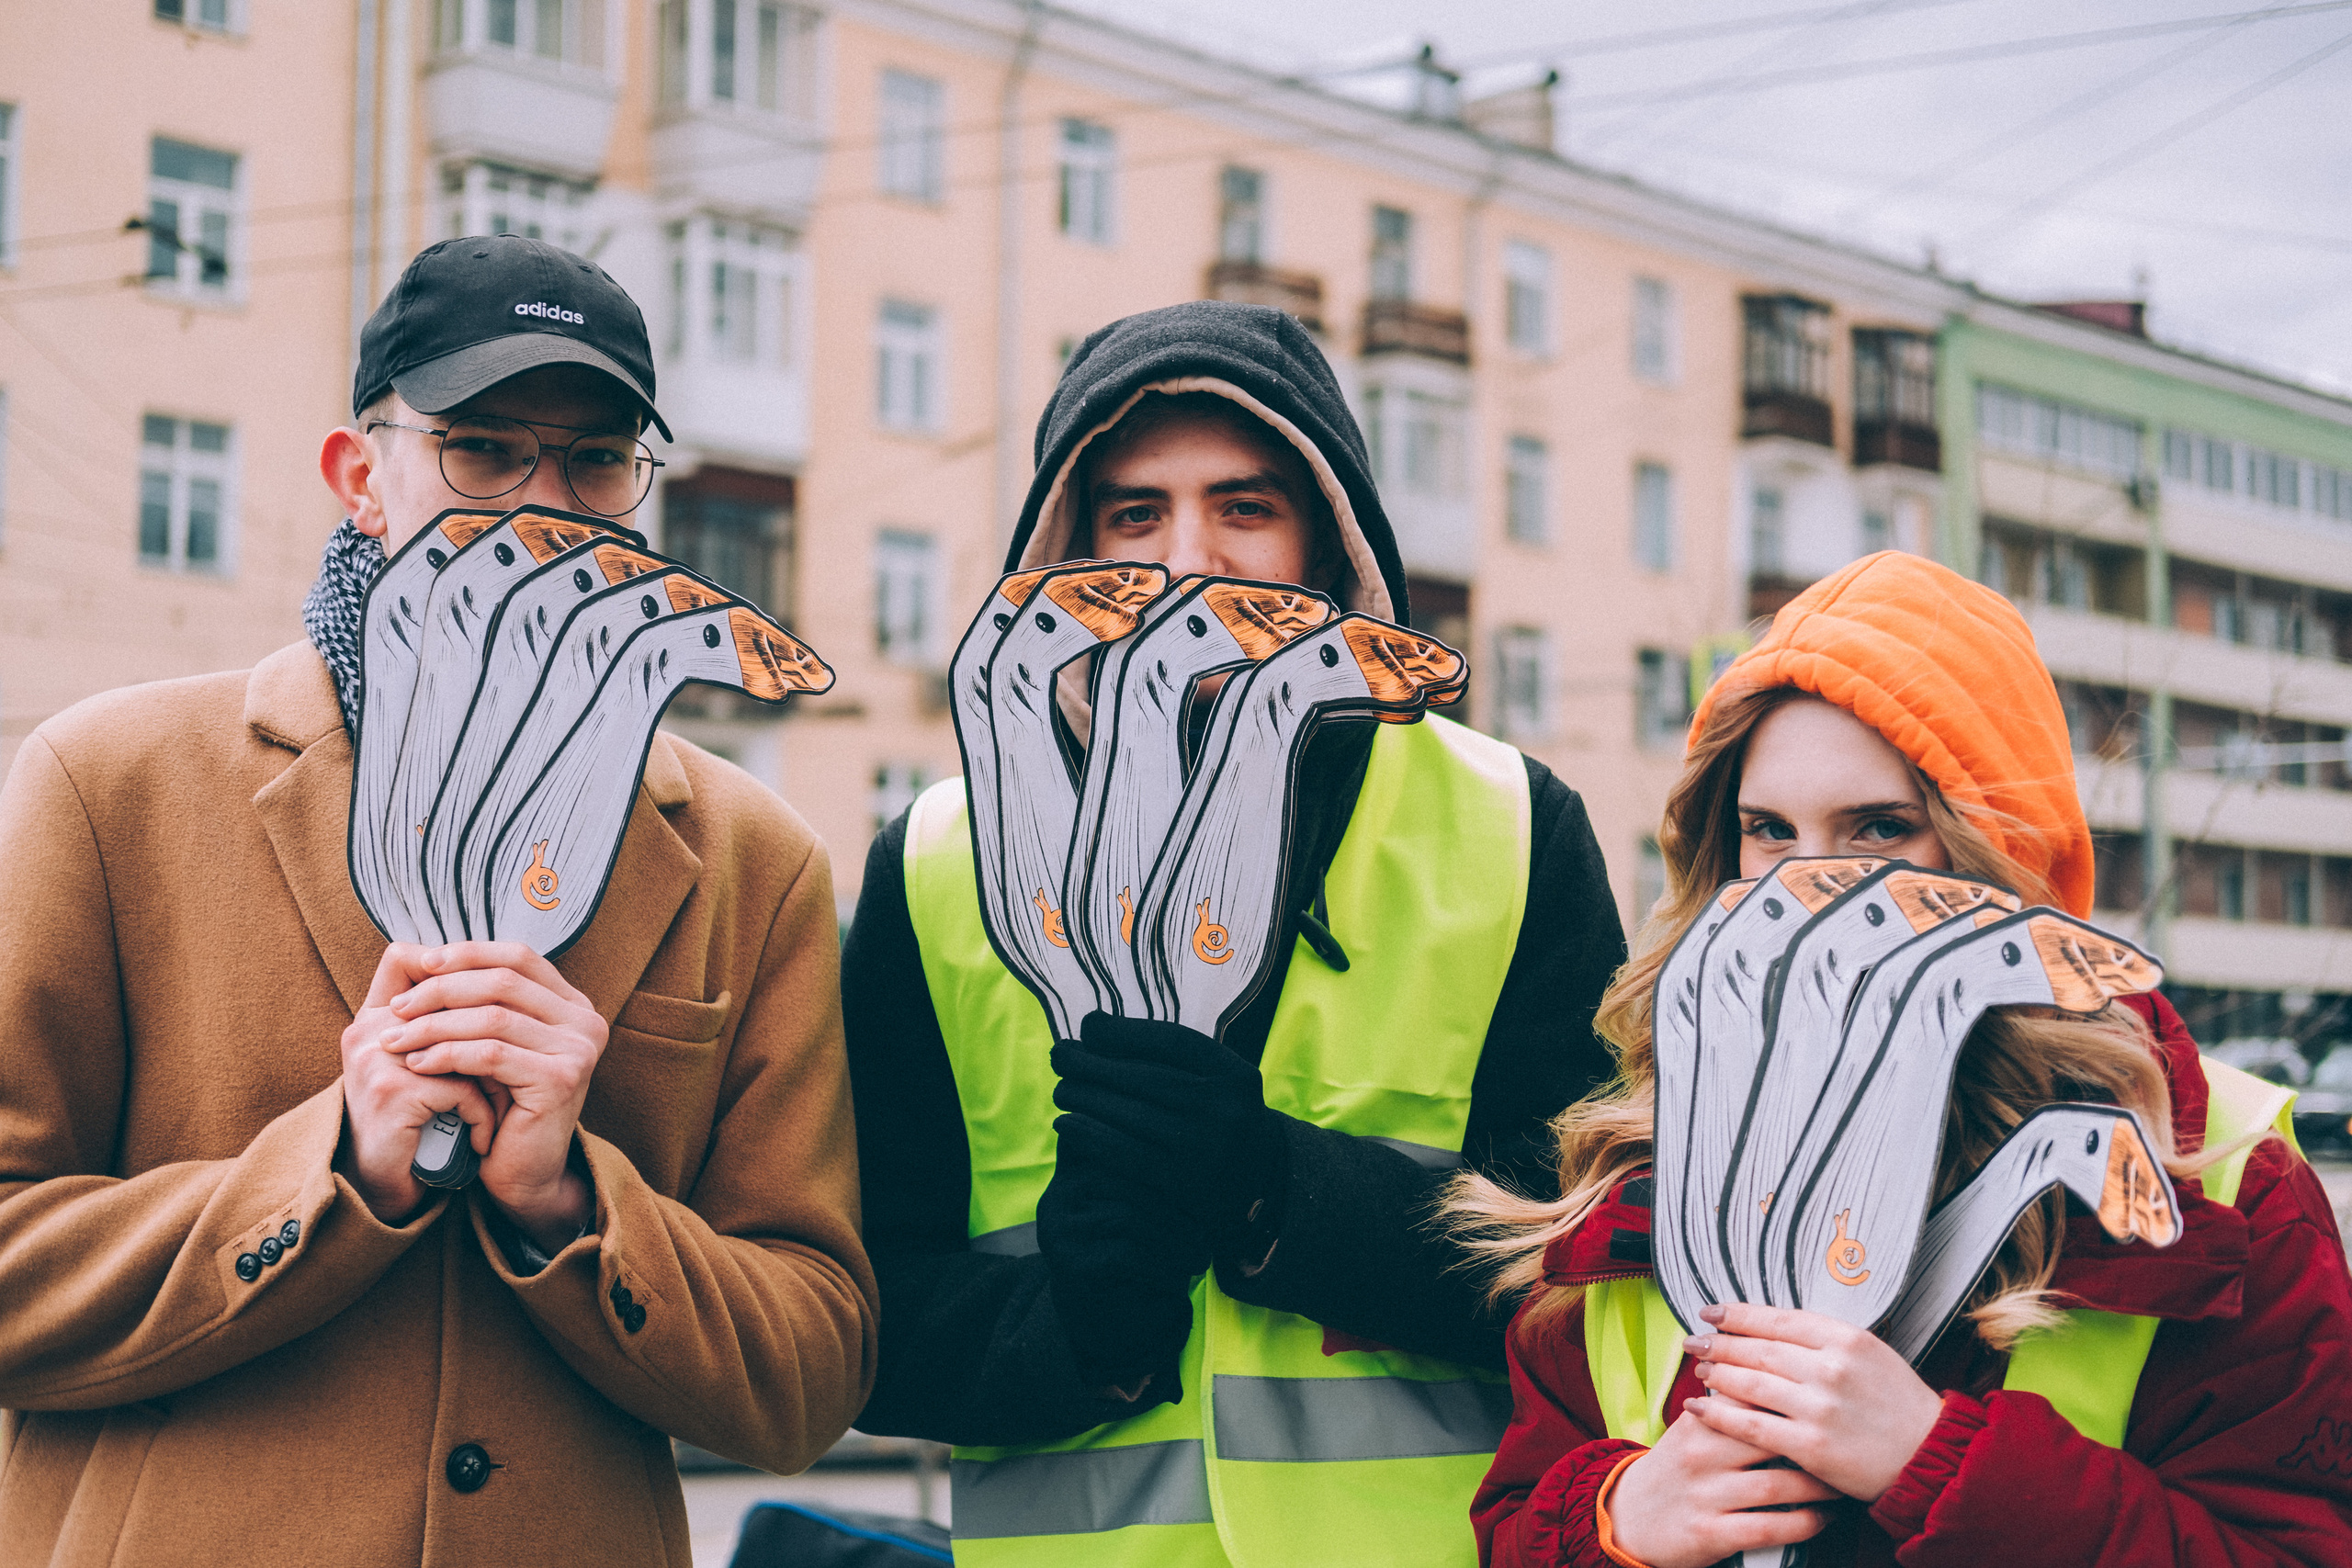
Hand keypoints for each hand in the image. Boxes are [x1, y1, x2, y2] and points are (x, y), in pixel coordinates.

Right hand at [340, 943, 499, 1225]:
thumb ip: (446, 1025)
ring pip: (465, 1046)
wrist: (383, 1189)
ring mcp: (377, 1060)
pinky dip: (483, 1116)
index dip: (449, 969)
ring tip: (507, 1101)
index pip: (401, 957)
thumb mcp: (423, 1066)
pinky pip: (462, 1089)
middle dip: (492, 1036)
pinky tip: (485, 1138)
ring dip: (494, 1080)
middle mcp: (367, 1030)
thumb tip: (506, 985)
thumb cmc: (412, 1124)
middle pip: (446, 999)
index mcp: (372, 1017)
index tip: (492, 1008)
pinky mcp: (393, 1093)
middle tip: (518, 1062)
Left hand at [366, 942, 604, 1251]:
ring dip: (434, 1025)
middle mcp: (585, 1021)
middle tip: (395, 1008)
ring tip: (395, 1040)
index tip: (421, 964)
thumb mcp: (487, 1044)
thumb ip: (472, 1001)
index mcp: (571, 1004)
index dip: (468, 953)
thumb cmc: (500, 1107)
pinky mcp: (561, 1080)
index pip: (518, 956)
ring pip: (493, 1017)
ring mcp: (579, 1049)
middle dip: (441, 990)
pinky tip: (417, 1064)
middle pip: (504, 981)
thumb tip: (416, 950)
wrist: (522, 1173)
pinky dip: (447, 1054)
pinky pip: (491, 1054)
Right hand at [1035, 1110, 1207, 1396]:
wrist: (1113, 1325)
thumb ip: (1153, 1166)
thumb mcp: (1148, 1205)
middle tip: (1212, 1224)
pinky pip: (1126, 1253)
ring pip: (1129, 1216)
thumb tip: (1198, 1118)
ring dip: (1175, 1236)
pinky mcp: (1070, 1264)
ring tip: (1201, 1255)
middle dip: (1176, 1201)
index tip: (1209, 1178)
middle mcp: (1060, 1194)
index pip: (1121, 1143)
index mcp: (1076, 1168)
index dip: (1164, 1158)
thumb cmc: (1142, 1253)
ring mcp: (1059, 1229)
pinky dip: (1163, 1263)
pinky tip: (1182, 1274)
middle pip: (1125, 1177)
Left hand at [1050, 1013, 1280, 1238]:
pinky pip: (1126, 1156)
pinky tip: (1065, 1124)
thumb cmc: (1218, 1120)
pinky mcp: (1183, 1188)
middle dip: (1094, 1064)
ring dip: (1086, 1099)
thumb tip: (1092, 1026)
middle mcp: (1225, 1112)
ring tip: (1062, 1090)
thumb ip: (1167, 1054)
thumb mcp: (1214, 1082)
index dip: (1126, 1032)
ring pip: (1132, 1117)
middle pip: (1148, 1079)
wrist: (1258, 1189)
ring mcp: (1205, 1152)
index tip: (1088, 1026)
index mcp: (1235, 1078)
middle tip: (1059, 1056)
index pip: (1175, 1042)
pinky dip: (1090, 1137)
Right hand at [1607, 1409, 1837, 1567]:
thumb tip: (1778, 1369)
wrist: (1631, 1515)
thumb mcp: (1692, 1427)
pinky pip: (1769, 1527)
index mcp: (1697, 1421)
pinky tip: (1823, 1517)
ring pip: (1776, 1485)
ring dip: (1818, 1485)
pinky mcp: (1711, 1533)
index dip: (1792, 1393)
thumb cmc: (1676, 1467)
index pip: (1749, 1395)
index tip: (1830, 1397)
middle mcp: (1700, 1454)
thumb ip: (1730, 1402)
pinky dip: (1804, 1523)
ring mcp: (1706, 1494)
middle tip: (1849, 1439)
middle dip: (1814, 1438)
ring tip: (1841, 1481)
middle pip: (1768, 1435)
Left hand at [1684, 1302, 1944, 1502]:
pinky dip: (1719, 1413)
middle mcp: (1831, 1368)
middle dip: (1719, 1343)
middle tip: (1694, 1341)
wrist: (1929, 1455)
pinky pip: (1751, 1425)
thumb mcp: (1870, 1353)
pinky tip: (1698, 1405)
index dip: (1737, 1314)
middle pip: (1758, 1349)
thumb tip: (1769, 1326)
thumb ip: (1823, 1338)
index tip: (1710, 1312)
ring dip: (1717, 1375)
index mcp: (1846, 1339)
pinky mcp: (1811, 1446)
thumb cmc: (1897, 1403)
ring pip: (1750, 1384)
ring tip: (1700, 1369)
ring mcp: (1820, 1408)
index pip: (1777, 1319)